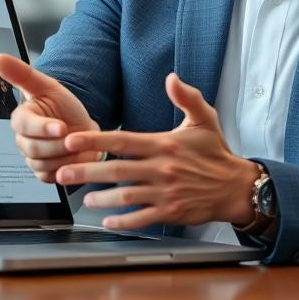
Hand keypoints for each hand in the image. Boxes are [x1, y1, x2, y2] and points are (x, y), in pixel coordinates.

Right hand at [0, 54, 99, 182]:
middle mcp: (23, 140)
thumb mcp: (49, 86)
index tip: (62, 127)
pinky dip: (65, 168)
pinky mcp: (42, 174)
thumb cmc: (66, 108)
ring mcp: (32, 159)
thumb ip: (23, 73)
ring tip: (76, 144)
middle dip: (58, 144)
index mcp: (22, 118)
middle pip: (33, 148)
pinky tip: (73, 157)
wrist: (85, 130)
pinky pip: (49, 177)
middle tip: (74, 137)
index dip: (43, 128)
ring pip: (41, 164)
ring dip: (64, 156)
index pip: (22, 125)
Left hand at [56, 72, 258, 230]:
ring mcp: (165, 192)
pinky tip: (108, 220)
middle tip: (63, 172)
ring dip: (101, 199)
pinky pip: (142, 218)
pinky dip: (123, 221)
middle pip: (117, 171)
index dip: (95, 140)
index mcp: (163, 144)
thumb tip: (172, 78)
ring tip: (84, 199)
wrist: (235, 186)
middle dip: (87, 171)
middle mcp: (162, 169)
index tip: (73, 139)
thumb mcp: (204, 118)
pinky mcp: (171, 212)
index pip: (123, 140)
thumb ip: (187, 97)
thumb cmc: (215, 152)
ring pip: (126, 197)